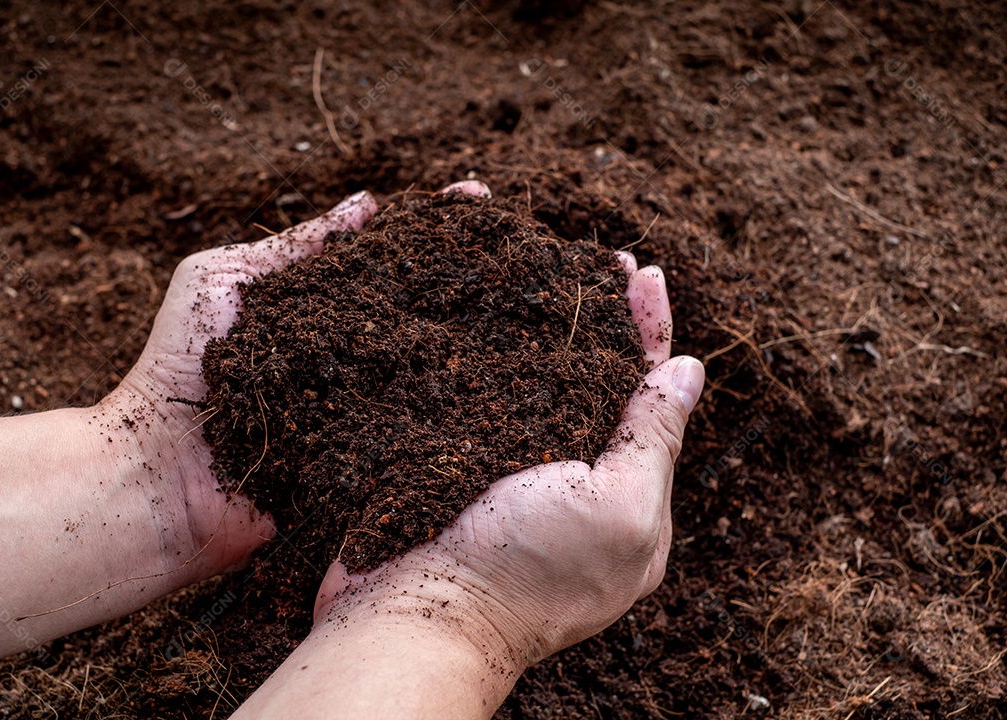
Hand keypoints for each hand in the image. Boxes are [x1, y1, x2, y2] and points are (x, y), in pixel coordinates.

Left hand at [100, 182, 491, 581]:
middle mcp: (353, 351)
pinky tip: (514, 392)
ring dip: (483, 340)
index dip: (433, 225)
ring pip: (434, 367)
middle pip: (424, 305)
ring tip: (537, 307)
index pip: (388, 254)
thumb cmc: (177, 369)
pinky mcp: (371, 458)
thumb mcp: (223, 282)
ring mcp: (367, 404)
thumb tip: (368, 203)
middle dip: (476, 275)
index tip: (480, 198)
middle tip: (528, 250)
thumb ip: (294, 248)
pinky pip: (422, 432)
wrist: (157, 477)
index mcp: (322, 306)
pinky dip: (463, 415)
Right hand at [312, 258, 703, 673]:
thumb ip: (654, 439)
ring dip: (547, 330)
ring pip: (540, 389)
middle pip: (599, 387)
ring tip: (548, 270)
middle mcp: (575, 488)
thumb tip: (690, 370)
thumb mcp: (616, 510)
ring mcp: (516, 480)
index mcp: (629, 503)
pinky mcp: (461, 470)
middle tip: (599, 259)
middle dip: (603, 322)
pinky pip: (486, 403)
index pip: (653, 400)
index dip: (649, 332)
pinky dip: (494, 360)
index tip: (644, 274)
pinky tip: (487, 318)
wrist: (408, 618)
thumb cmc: (518, 573)